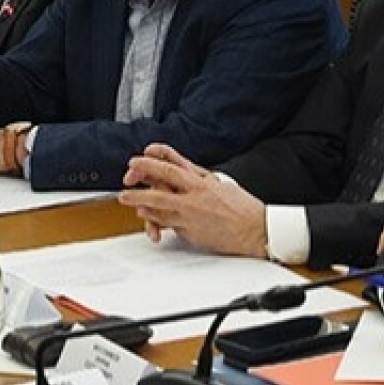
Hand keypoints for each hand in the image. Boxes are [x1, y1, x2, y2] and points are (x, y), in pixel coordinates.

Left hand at [118, 143, 267, 256]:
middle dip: (141, 175)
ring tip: (127, 197)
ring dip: (140, 199)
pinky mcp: (190, 230)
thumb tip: (182, 169)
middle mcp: (196, 195)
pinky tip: (146, 214)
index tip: (143, 154)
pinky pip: (166, 222)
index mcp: (205, 181)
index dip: (155, 158)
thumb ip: (200, 176)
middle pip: (162, 180)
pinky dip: (154, 218)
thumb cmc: (242, 208)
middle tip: (128, 175)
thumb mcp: (222, 183)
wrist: (256, 230)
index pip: (174, 164)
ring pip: (158, 204)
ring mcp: (191, 213)